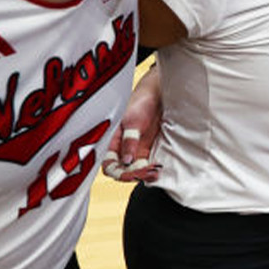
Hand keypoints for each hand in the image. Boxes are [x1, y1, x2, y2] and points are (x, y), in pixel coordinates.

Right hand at [103, 66, 163, 181]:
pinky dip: (150, 168)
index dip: (119, 172)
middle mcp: (121, 148)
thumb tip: (126, 161)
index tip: (131, 174)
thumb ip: (129, 141)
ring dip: (144, 173)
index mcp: (111, 142)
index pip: (110, 165)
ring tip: (156, 172)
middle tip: (149, 173)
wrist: (157, 93)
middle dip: (134, 175)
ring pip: (135, 169)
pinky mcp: (146, 148)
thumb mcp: (132, 121)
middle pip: (123, 171)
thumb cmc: (139, 102)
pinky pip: (145, 163)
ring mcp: (134, 149)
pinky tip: (158, 169)